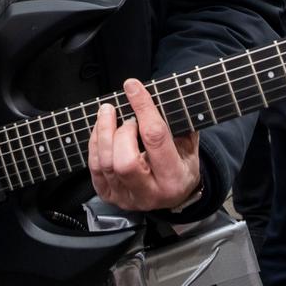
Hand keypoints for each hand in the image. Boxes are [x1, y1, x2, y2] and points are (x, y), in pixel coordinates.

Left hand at [89, 78, 201, 211]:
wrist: (175, 195)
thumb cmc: (181, 164)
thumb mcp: (190, 144)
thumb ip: (177, 122)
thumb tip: (155, 93)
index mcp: (174, 178)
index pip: (155, 139)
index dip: (143, 108)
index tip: (133, 87)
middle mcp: (150, 194)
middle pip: (126, 161)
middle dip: (122, 132)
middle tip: (128, 119)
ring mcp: (128, 198)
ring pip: (106, 164)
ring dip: (103, 132)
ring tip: (108, 113)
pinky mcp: (111, 196)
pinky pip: (95, 168)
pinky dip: (95, 143)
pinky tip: (101, 130)